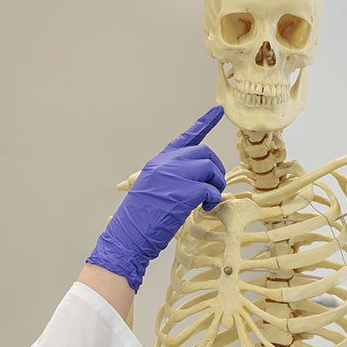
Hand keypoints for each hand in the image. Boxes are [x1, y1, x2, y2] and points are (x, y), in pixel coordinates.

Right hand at [87, 106, 225, 289]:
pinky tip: (206, 208)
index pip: (186, 137)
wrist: (129, 235)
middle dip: (215, 169)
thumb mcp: (152, 188)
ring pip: (210, 169)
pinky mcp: (184, 192)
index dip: (204, 123)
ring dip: (216, 185)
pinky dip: (213, 199)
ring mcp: (175, 176)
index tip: (218, 110)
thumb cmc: (141, 218)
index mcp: (160, 162)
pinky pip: (210, 189)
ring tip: (209, 200)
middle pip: (204, 153)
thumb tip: (197, 178)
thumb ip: (171, 177)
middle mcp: (167, 164)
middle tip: (213, 187)